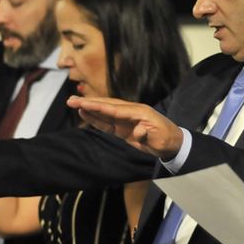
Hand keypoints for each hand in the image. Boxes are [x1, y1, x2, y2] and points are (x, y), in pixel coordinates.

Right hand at [68, 97, 183, 158]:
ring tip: (72, 103)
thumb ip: (146, 135)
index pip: (114, 108)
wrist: (172, 143)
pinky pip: (106, 122)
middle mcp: (130, 112)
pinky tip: (84, 113)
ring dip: (88, 108)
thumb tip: (137, 133)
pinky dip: (95, 118)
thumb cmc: (166, 140)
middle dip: (88, 103)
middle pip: (106, 106)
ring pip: (104, 112)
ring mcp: (126, 119)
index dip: (98, 106)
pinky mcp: (123, 128)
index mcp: (138, 112)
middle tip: (70, 100)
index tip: (83, 103)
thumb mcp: (159, 139)